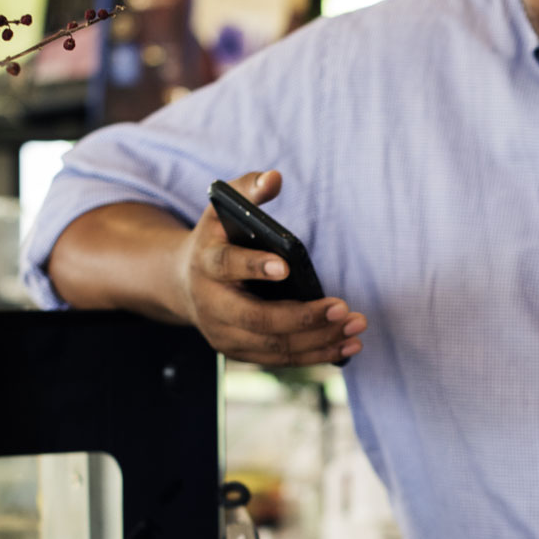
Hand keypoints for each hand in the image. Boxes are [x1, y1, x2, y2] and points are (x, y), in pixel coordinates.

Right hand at [175, 169, 365, 365]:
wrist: (183, 284)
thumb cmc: (216, 240)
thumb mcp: (223, 210)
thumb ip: (247, 189)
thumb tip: (275, 177)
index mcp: (206, 264)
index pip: (227, 266)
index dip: (254, 267)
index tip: (286, 267)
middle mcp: (211, 305)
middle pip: (258, 319)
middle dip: (303, 317)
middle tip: (342, 308)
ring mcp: (224, 334)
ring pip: (274, 347)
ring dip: (319, 340)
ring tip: (355, 328)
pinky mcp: (239, 353)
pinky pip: (280, 360)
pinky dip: (315, 355)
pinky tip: (347, 346)